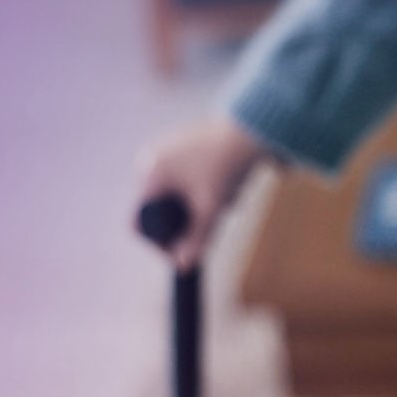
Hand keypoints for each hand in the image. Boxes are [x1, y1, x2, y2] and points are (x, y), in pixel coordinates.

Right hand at [134, 118, 269, 267]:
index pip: (141, 220)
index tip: (181, 253)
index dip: (158, 242)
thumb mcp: (212, 208)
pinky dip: (203, 188)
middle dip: (188, 219)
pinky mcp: (182, 146)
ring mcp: (165, 151)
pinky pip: (185, 179)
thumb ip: (197, 239)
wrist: (255, 130)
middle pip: (161, 209)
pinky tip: (227, 181)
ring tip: (229, 193)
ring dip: (199, 204)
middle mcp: (151, 160)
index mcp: (151, 175)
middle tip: (220, 213)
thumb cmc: (230, 167)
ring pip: (176, 196)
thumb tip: (182, 266)